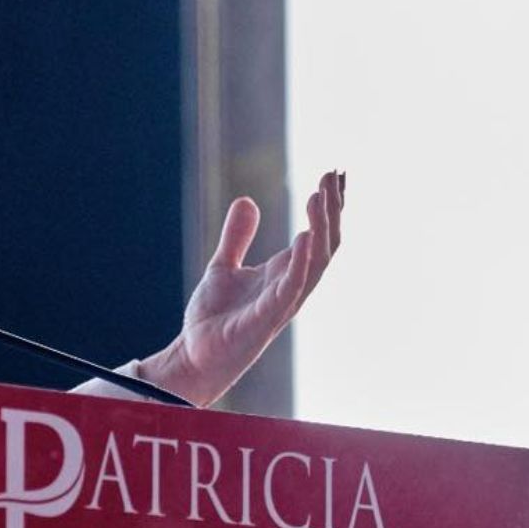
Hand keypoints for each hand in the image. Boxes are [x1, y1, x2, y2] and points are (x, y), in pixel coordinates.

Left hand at [138, 169, 344, 407]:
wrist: (194, 353)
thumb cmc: (215, 317)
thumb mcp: (223, 265)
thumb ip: (237, 236)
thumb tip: (247, 200)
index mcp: (283, 272)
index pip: (317, 235)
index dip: (328, 207)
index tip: (335, 174)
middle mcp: (290, 285)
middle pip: (325, 244)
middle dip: (331, 210)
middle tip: (331, 175)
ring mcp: (282, 302)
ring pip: (316, 262)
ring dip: (321, 228)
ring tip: (320, 194)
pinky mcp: (266, 318)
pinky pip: (291, 288)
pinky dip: (301, 262)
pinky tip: (304, 236)